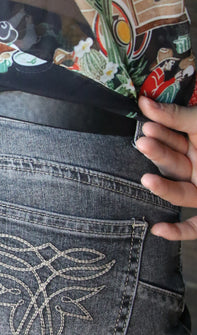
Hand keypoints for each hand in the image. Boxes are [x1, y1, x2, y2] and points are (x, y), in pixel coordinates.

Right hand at [135, 96, 196, 239]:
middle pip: (171, 164)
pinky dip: (177, 232)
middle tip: (143, 143)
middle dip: (157, 154)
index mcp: (195, 143)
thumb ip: (176, 116)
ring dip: (161, 187)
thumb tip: (143, 102)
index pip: (171, 138)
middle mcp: (196, 167)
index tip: (144, 122)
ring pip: (177, 192)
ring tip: (147, 179)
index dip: (159, 131)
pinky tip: (158, 230)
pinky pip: (195, 226)